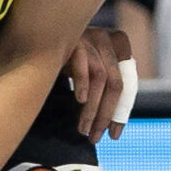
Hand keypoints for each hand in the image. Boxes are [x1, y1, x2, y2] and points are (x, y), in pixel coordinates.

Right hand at [63, 25, 134, 141]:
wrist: (43, 34)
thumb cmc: (69, 57)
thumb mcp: (93, 69)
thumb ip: (106, 87)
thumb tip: (113, 127)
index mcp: (120, 44)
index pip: (127, 85)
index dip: (121, 113)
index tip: (113, 135)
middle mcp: (108, 39)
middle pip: (116, 84)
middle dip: (106, 115)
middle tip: (95, 136)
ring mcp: (91, 36)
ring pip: (101, 78)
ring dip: (92, 109)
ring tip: (83, 129)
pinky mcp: (74, 39)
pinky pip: (83, 65)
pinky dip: (82, 84)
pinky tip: (80, 101)